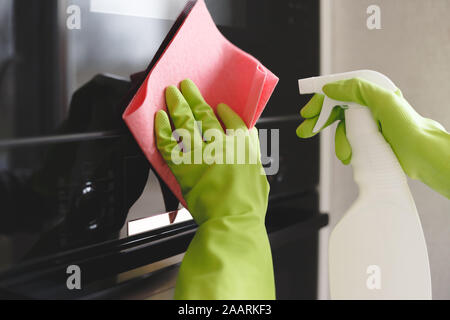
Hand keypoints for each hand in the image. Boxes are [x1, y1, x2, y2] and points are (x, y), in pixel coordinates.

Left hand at [155, 79, 274, 298]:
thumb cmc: (248, 206)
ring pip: (186, 123)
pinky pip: (168, 143)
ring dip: (177, 105)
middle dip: (194, 97)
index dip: (224, 111)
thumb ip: (251, 156)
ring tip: (171, 93)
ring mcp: (201, 154)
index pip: (233, 120)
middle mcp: (221, 144)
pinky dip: (162, 130)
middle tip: (186, 85)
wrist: (233, 222)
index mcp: (243, 146)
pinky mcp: (183, 167)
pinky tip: (159, 119)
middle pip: (205, 114)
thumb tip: (246, 144)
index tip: (218, 105)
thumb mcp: (259, 177)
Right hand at [297, 78, 449, 197]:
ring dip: (338, 142)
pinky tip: (349, 156)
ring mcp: (368, 125)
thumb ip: (356, 90)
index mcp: (371, 94)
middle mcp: (369, 108)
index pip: (339, 92)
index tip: (308, 110)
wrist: (422, 154)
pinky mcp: (369, 141)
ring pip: (341, 130)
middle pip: (336, 110)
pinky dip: (345, 150)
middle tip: (304, 130)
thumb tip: (330, 88)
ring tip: (344, 153)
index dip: (321, 100)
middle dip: (319, 121)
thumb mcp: (382, 100)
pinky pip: (348, 142)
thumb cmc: (409, 127)